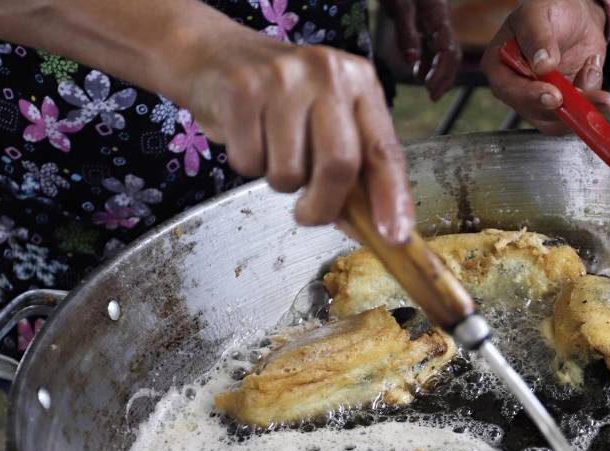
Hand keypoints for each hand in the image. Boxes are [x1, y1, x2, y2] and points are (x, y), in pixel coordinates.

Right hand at [186, 35, 413, 241]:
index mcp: (360, 83)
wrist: (214, 54)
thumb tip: (372, 227)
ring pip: (290, 172)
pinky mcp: (242, 88)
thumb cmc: (281, 99)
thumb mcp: (327, 120)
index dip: (392, 198)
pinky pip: (250, 161)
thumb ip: (355, 169)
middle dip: (324, 206)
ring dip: (280, 182)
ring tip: (272, 152)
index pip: (384, 150)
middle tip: (309, 214)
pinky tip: (247, 136)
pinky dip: (248, 165)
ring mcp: (284, 77)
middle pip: (339, 164)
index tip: (394, 236)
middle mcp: (328, 73)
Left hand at [379, 0, 459, 100]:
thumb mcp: (399, 6)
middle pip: (451, 53)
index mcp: (438, 14)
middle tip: (433, 96)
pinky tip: (418, 69)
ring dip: (436, 69)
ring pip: (442, 49)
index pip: (448, 51)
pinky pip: (431, 42)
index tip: (431, 92)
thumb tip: (414, 61)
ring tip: (426, 87)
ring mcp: (432, 18)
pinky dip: (427, 58)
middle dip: (444, 76)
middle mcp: (439, 18)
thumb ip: (407, 33)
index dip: (443, 74)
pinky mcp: (423, 17)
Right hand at [481, 0, 609, 133]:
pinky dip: (592, 97)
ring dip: (584, 106)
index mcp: (498, 65)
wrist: (575, 15)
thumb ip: (537, 37)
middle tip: (586, 95)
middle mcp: (516, 88)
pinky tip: (591, 66)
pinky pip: (579, 114)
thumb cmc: (548, 8)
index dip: (530, 97)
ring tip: (595, 76)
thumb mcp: (537, 14)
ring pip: (559, 120)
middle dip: (564, 108)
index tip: (554, 96)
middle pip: (535, 111)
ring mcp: (540, 100)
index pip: (508, 89)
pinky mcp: (563, 105)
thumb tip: (542, 65)